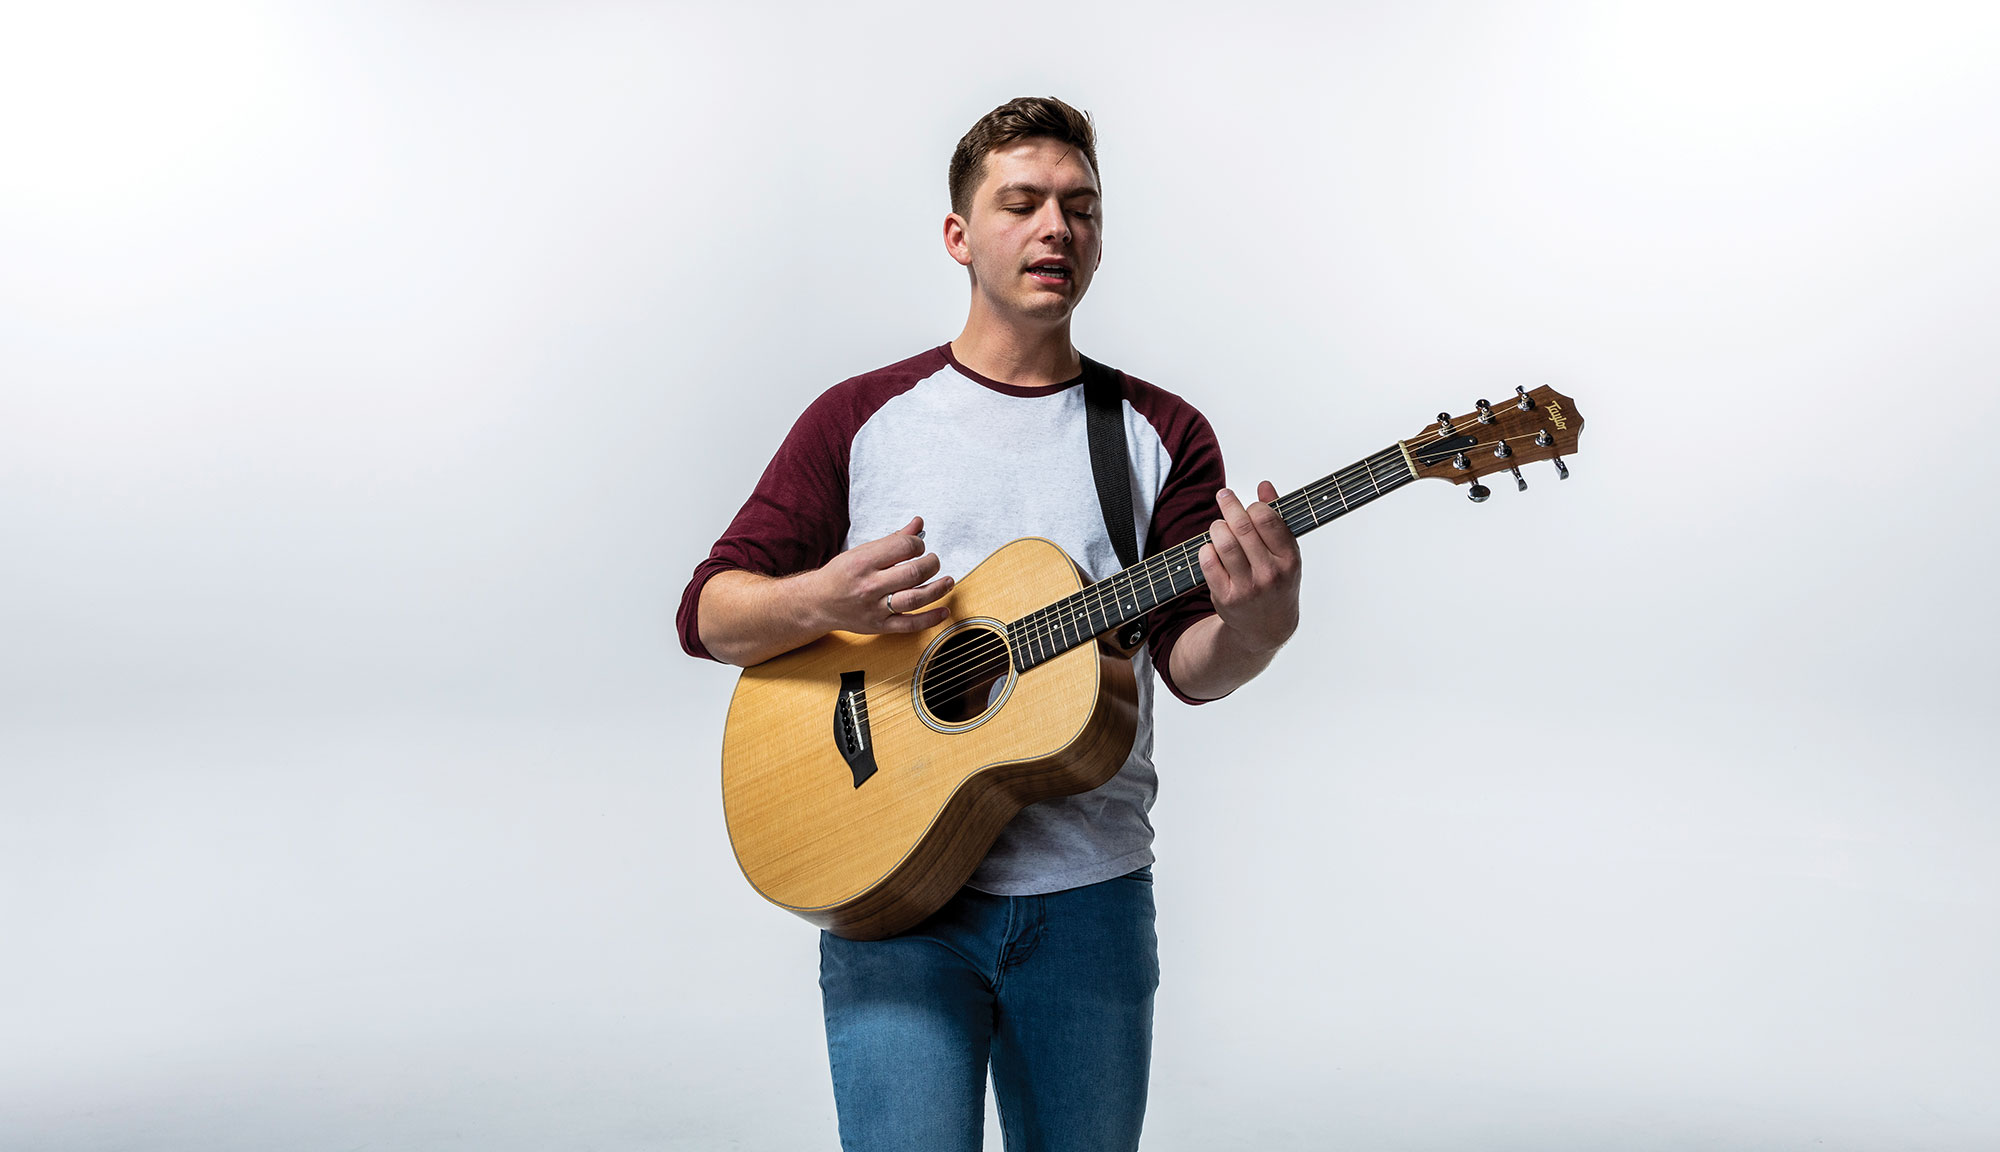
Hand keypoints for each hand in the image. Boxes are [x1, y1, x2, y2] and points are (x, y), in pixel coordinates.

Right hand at [805, 516, 954, 633]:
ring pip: (915, 599)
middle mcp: (869, 586)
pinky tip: (943, 611)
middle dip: (931, 563)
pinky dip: (931, 619)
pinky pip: (910, 625)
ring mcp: (876, 608)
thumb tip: (918, 523)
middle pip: (913, 573)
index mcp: (863, 562)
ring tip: (948, 581)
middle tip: (933, 561)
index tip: (918, 546)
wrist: (818, 602)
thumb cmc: (841, 575)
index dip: (918, 544)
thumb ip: (893, 539)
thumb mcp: (862, 551)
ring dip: (938, 589)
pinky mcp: (880, 626)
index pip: (903, 547)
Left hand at [1198, 481, 1300, 653]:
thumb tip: (1264, 485)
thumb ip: (1276, 518)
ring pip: (1223, 543)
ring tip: (1219, 526)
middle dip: (1229, 505)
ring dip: (1217, 527)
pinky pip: (1208, 563)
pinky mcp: (1225, 597)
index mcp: (1289, 560)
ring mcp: (1247, 587)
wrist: (1267, 627)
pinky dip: (1206, 549)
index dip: (1254, 506)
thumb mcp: (1285, 553)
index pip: (1267, 520)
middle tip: (1223, 495)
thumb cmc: (1277, 582)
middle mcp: (1269, 574)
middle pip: (1242, 527)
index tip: (1249, 505)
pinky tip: (1211, 547)